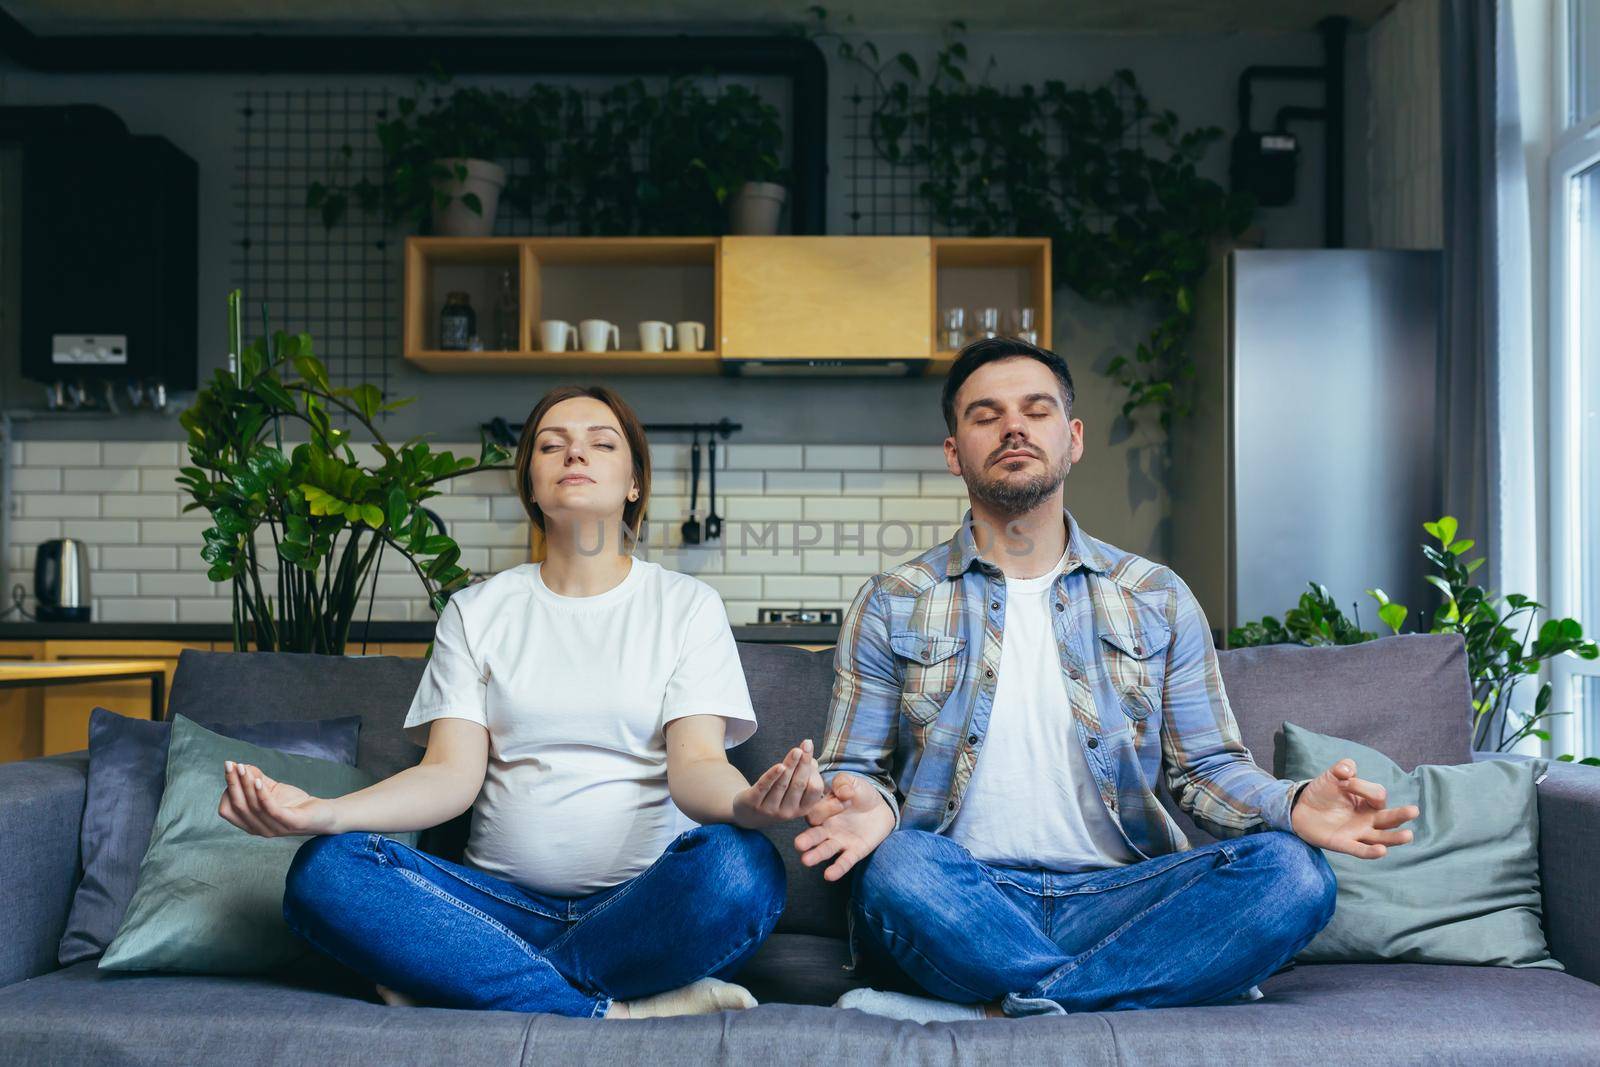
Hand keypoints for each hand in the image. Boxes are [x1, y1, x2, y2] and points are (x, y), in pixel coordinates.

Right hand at [218, 759, 336, 837]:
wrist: (324, 814)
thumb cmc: (295, 803)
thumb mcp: (273, 790)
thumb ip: (257, 780)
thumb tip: (242, 765)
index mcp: (251, 823)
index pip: (228, 810)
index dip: (227, 790)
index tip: (231, 770)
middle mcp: (260, 829)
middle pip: (238, 806)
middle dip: (232, 783)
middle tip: (229, 764)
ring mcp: (275, 828)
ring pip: (252, 806)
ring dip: (245, 785)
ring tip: (243, 768)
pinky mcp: (290, 823)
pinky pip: (271, 810)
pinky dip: (262, 794)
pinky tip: (258, 781)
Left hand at [731, 740, 824, 828]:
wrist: (749, 813)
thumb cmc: (778, 797)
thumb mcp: (793, 791)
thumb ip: (805, 776)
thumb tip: (812, 760)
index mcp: (802, 810)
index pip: (814, 790)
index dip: (814, 772)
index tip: (810, 755)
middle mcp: (788, 812)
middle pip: (799, 784)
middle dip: (803, 763)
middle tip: (807, 745)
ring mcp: (770, 809)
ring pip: (782, 784)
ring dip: (790, 765)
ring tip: (796, 751)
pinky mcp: (753, 802)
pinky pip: (764, 787)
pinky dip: (772, 776)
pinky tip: (779, 766)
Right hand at [793, 772, 894, 881]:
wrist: (881, 808)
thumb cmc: (860, 794)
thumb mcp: (852, 783)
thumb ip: (843, 782)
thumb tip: (843, 792)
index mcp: (822, 811)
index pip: (816, 812)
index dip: (826, 808)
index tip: (843, 800)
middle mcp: (827, 829)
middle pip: (813, 835)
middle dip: (806, 840)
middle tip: (799, 845)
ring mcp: (839, 841)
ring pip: (825, 850)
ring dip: (816, 855)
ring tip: (806, 861)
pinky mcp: (854, 852)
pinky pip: (844, 862)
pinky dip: (837, 869)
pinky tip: (829, 875)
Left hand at [1290, 758, 1418, 858]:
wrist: (1300, 808)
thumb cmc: (1323, 793)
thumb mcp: (1332, 776)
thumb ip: (1342, 768)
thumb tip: (1349, 769)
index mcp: (1368, 802)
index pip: (1377, 795)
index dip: (1361, 787)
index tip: (1342, 781)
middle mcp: (1368, 819)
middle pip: (1389, 818)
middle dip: (1401, 815)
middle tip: (1414, 811)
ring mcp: (1358, 833)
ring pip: (1381, 837)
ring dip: (1394, 838)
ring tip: (1408, 835)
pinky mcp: (1344, 844)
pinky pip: (1360, 850)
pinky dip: (1370, 852)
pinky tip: (1382, 851)